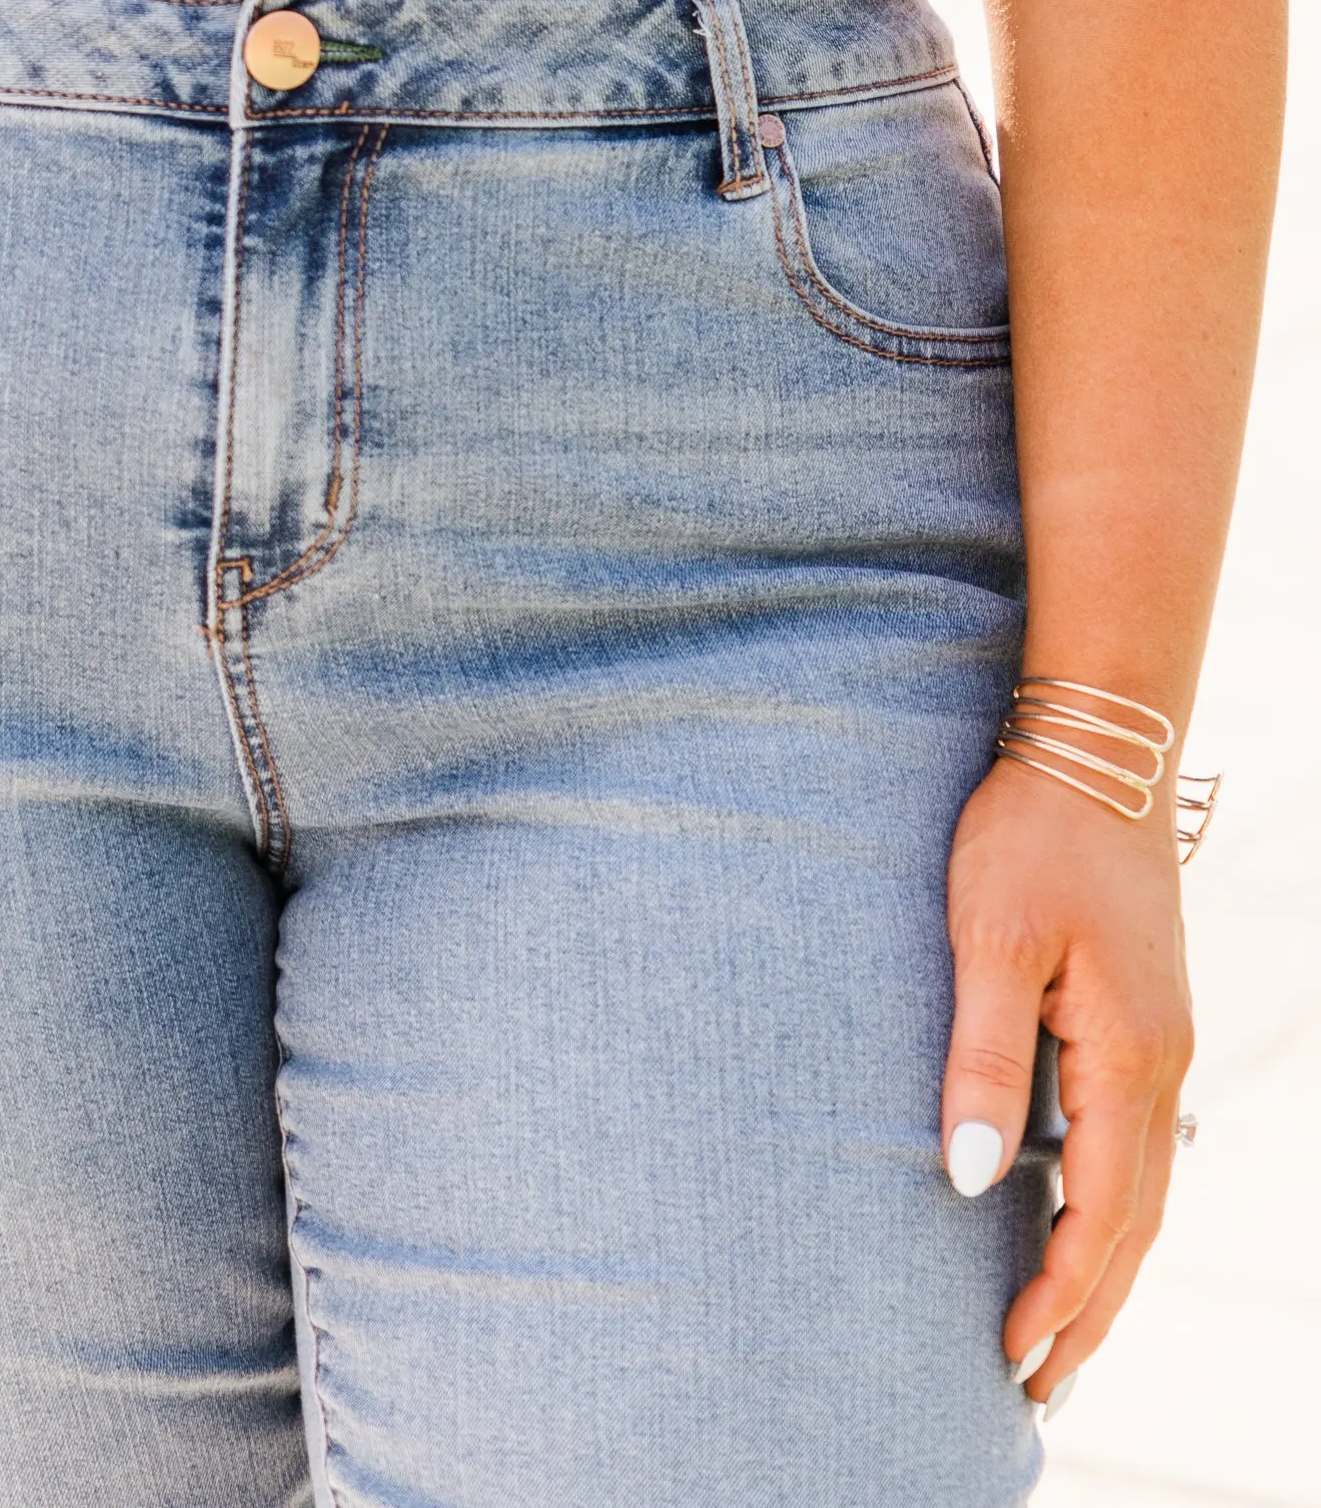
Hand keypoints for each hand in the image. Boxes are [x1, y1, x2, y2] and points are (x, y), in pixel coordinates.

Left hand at [943, 752, 1192, 1402]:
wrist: (1096, 748)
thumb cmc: (1032, 833)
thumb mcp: (991, 937)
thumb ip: (983, 1057)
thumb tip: (975, 1180)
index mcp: (1129, 1056)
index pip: (1102, 1213)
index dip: (1060, 1292)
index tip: (1014, 1357)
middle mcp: (1161, 1062)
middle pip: (1137, 1222)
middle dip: (1091, 1309)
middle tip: (1039, 1389)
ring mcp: (1161, 1040)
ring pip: (1146, 1187)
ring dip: (1107, 1265)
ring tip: (1060, 1333)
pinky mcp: (1144, 1017)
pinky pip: (1139, 1142)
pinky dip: (1114, 1204)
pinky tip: (1078, 1221)